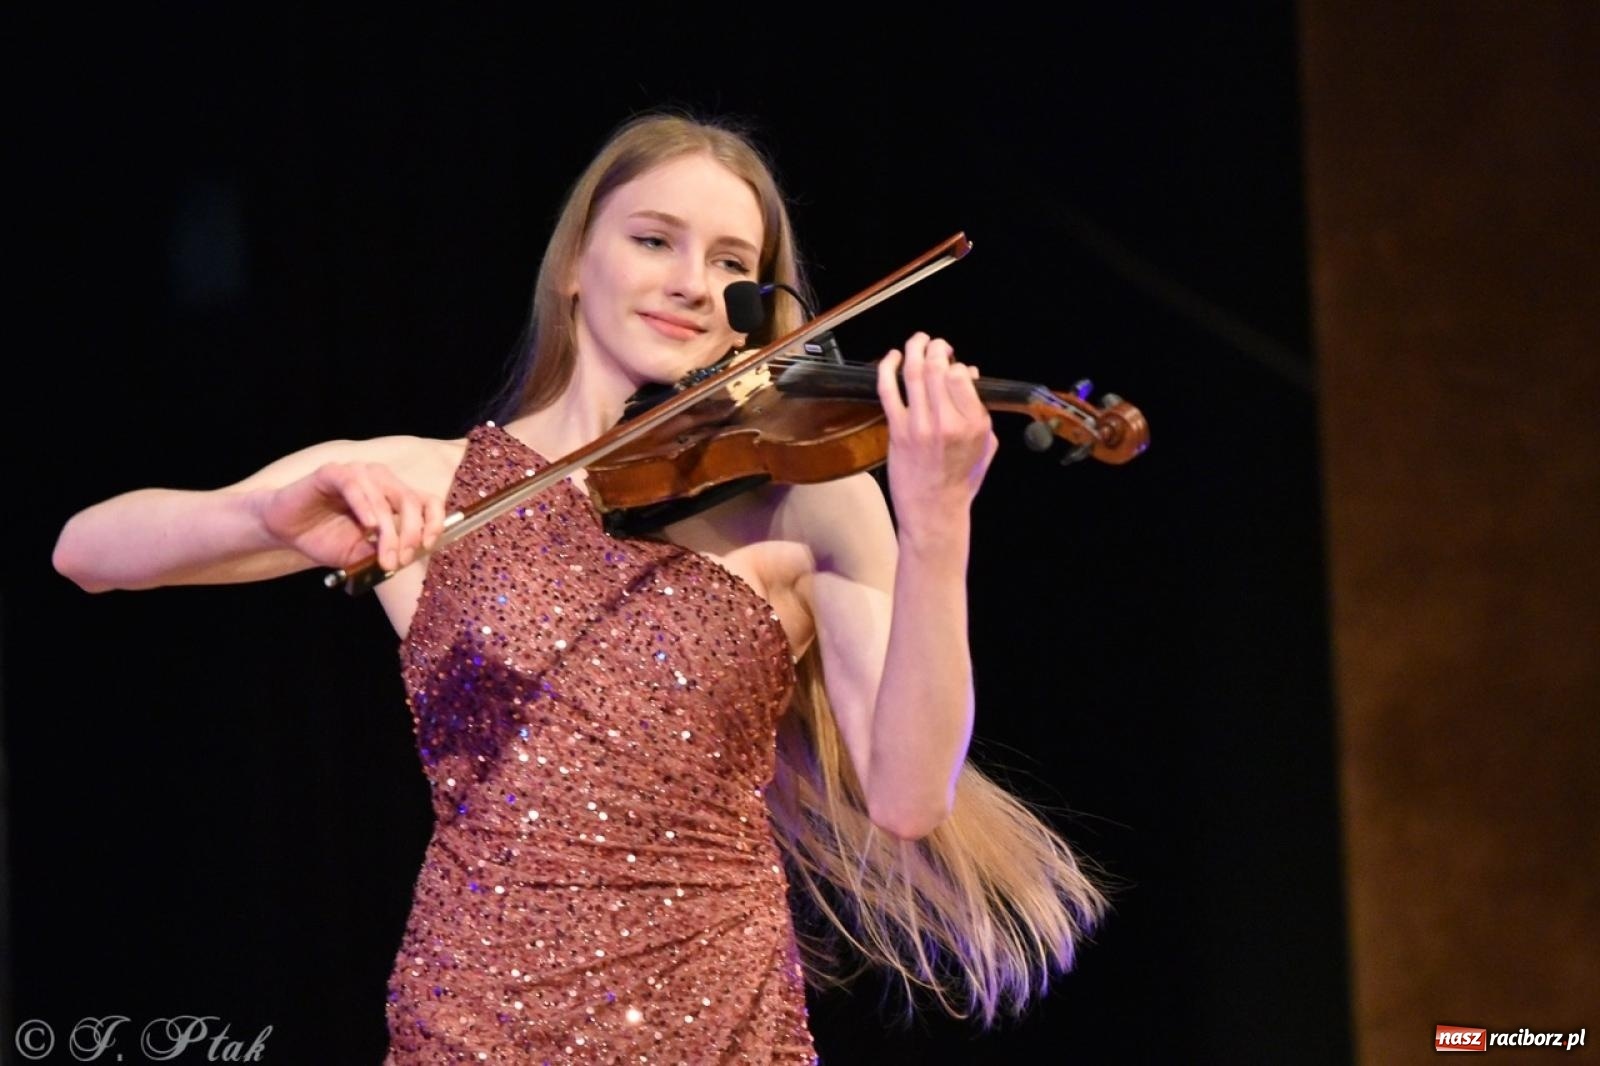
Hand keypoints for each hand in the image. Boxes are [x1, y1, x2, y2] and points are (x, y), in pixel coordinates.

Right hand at [259, 462, 444, 571]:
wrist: (285, 531)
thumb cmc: (325, 539)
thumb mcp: (360, 555)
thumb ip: (383, 554)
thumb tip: (406, 559)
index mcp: (393, 497)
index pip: (428, 501)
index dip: (434, 522)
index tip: (429, 546)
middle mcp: (380, 480)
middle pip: (411, 500)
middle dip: (411, 534)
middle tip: (401, 561)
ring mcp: (358, 473)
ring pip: (385, 497)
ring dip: (389, 530)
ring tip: (384, 557)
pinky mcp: (332, 473)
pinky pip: (355, 485)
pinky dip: (365, 506)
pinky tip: (368, 526)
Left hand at [875, 332, 998, 530]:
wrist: (934, 509)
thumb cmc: (962, 479)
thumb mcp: (986, 445)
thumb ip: (981, 410)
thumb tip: (971, 375)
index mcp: (973, 423)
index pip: (961, 375)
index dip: (956, 364)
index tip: (954, 365)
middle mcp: (947, 421)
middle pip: (936, 368)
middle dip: (935, 348)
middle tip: (935, 344)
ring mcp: (919, 425)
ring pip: (913, 374)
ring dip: (913, 349)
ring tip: (917, 341)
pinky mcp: (897, 430)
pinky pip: (888, 390)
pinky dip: (887, 368)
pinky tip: (891, 357)